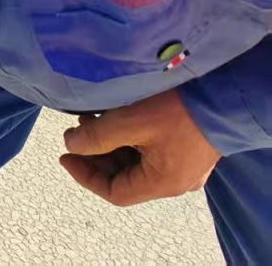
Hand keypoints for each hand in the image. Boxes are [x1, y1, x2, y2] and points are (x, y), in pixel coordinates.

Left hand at [59, 89, 220, 206]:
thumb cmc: (177, 111)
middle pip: (124, 176)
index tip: (65, 156)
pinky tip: (112, 116)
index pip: (115, 192)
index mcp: (161, 183)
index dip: (85, 176)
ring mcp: (183, 165)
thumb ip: (96, 137)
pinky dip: (127, 138)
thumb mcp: (129, 122)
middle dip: (96, 155)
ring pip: (135, 161)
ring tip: (90, 119)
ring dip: (110, 143)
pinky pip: (149, 150)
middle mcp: (174, 180)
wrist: (224, 96)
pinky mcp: (186, 148)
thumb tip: (71, 145)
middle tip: (76, 133)